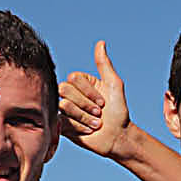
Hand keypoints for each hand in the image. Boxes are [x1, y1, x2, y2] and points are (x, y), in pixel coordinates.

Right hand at [59, 41, 136, 158]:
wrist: (118, 137)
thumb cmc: (119, 111)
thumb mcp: (114, 85)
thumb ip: (104, 64)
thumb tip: (101, 43)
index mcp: (81, 83)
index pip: (73, 78)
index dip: (89, 91)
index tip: (104, 102)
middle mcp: (71, 94)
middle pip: (65, 90)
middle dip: (86, 104)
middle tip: (100, 114)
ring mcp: (65, 110)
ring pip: (64, 105)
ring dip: (85, 117)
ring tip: (97, 124)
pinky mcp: (62, 125)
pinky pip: (62, 121)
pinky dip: (79, 126)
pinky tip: (89, 131)